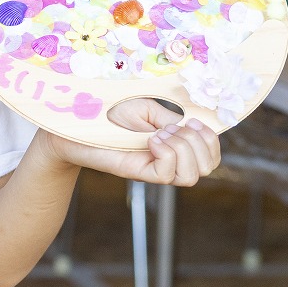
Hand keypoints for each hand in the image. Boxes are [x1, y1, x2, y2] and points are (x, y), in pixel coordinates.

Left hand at [44, 99, 220, 186]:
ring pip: (190, 176)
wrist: (75, 122)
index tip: (193, 121)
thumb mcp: (147, 110)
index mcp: (174, 146)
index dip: (212, 141)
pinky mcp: (135, 172)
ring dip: (183, 149)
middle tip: (174, 127)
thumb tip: (191, 126)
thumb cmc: (108, 113)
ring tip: (160, 134)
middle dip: (200, 144)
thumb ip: (171, 119)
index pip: (210, 158)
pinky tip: (151, 140)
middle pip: (206, 169)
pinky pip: (165, 175)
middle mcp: (167, 161)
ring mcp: (152, 168)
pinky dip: (167, 155)